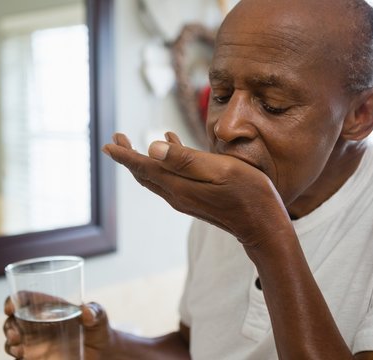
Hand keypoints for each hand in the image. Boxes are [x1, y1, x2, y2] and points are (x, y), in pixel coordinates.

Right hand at [4, 295, 117, 359]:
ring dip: (11, 346)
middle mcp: (36, 323)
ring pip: (12, 342)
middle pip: (12, 321)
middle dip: (9, 327)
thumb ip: (95, 311)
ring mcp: (35, 342)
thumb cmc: (97, 327)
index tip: (10, 308)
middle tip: (16, 336)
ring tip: (21, 351)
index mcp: (46, 306)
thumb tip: (86, 312)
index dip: (12, 300)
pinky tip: (25, 359)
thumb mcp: (99, 316)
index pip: (23, 299)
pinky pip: (21, 358)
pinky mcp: (37, 357)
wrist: (101, 351)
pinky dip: (18, 359)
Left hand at [102, 132, 290, 246]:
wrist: (264, 227)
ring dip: (142, 160)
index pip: (143, 167)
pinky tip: (171, 144)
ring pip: (155, 178)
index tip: (108, 143)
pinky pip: (171, 180)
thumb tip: (151, 148)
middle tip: (116, 138)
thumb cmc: (250, 195)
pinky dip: (165, 163)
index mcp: (179, 186)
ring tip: (133, 143)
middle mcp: (176, 195)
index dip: (124, 155)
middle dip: (127, 156)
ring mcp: (186, 200)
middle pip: (144, 174)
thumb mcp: (221, 170)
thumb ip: (186, 160)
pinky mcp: (195, 201)